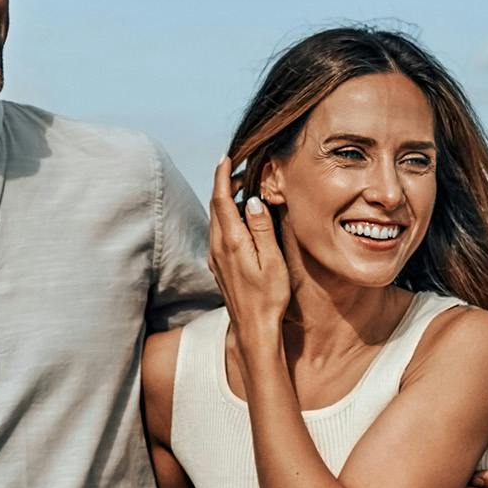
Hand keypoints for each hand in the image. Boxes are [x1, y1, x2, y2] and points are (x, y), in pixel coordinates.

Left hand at [206, 157, 289, 353]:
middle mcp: (217, 247)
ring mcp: (214, 258)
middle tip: (241, 170)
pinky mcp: (217, 266)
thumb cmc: (269, 298)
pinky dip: (226, 218)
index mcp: (231, 242)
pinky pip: (218, 233)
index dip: (223, 176)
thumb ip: (262, 229)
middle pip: (215, 206)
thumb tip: (252, 201)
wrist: (253, 329)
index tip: (226, 158)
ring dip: (225, 202)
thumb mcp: (273, 261)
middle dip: (225, 184)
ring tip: (242, 190)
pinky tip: (240, 220)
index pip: (221, 200)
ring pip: (216, 220)